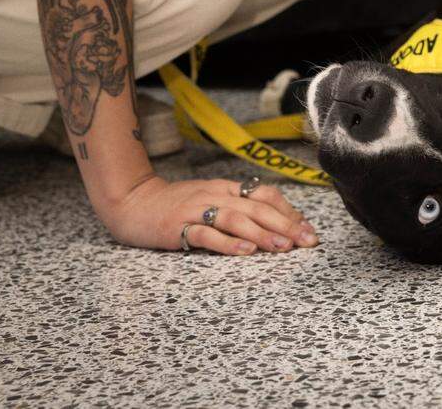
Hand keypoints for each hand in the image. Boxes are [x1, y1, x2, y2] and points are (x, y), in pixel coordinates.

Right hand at [102, 175, 318, 254]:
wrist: (132, 201)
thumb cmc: (177, 205)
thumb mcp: (212, 199)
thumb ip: (240, 208)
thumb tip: (278, 223)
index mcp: (227, 189)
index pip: (265, 195)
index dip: (289, 211)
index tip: (309, 230)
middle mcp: (215, 196)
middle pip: (257, 208)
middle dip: (286, 225)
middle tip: (307, 241)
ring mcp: (196, 210)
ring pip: (235, 219)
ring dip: (262, 233)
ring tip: (283, 247)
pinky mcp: (177, 227)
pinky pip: (205, 235)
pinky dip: (227, 243)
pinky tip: (245, 252)